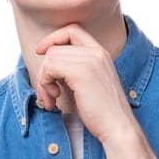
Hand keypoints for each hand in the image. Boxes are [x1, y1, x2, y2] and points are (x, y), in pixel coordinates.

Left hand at [33, 24, 138, 145]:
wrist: (117, 128)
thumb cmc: (101, 113)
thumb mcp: (89, 84)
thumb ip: (74, 69)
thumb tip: (47, 64)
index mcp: (101, 53)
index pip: (72, 30)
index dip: (53, 38)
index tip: (41, 52)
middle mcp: (97, 52)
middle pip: (56, 47)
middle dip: (45, 70)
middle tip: (47, 93)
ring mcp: (91, 60)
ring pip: (50, 57)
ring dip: (44, 80)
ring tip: (51, 99)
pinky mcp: (82, 72)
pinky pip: (50, 67)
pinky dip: (45, 84)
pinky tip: (54, 100)